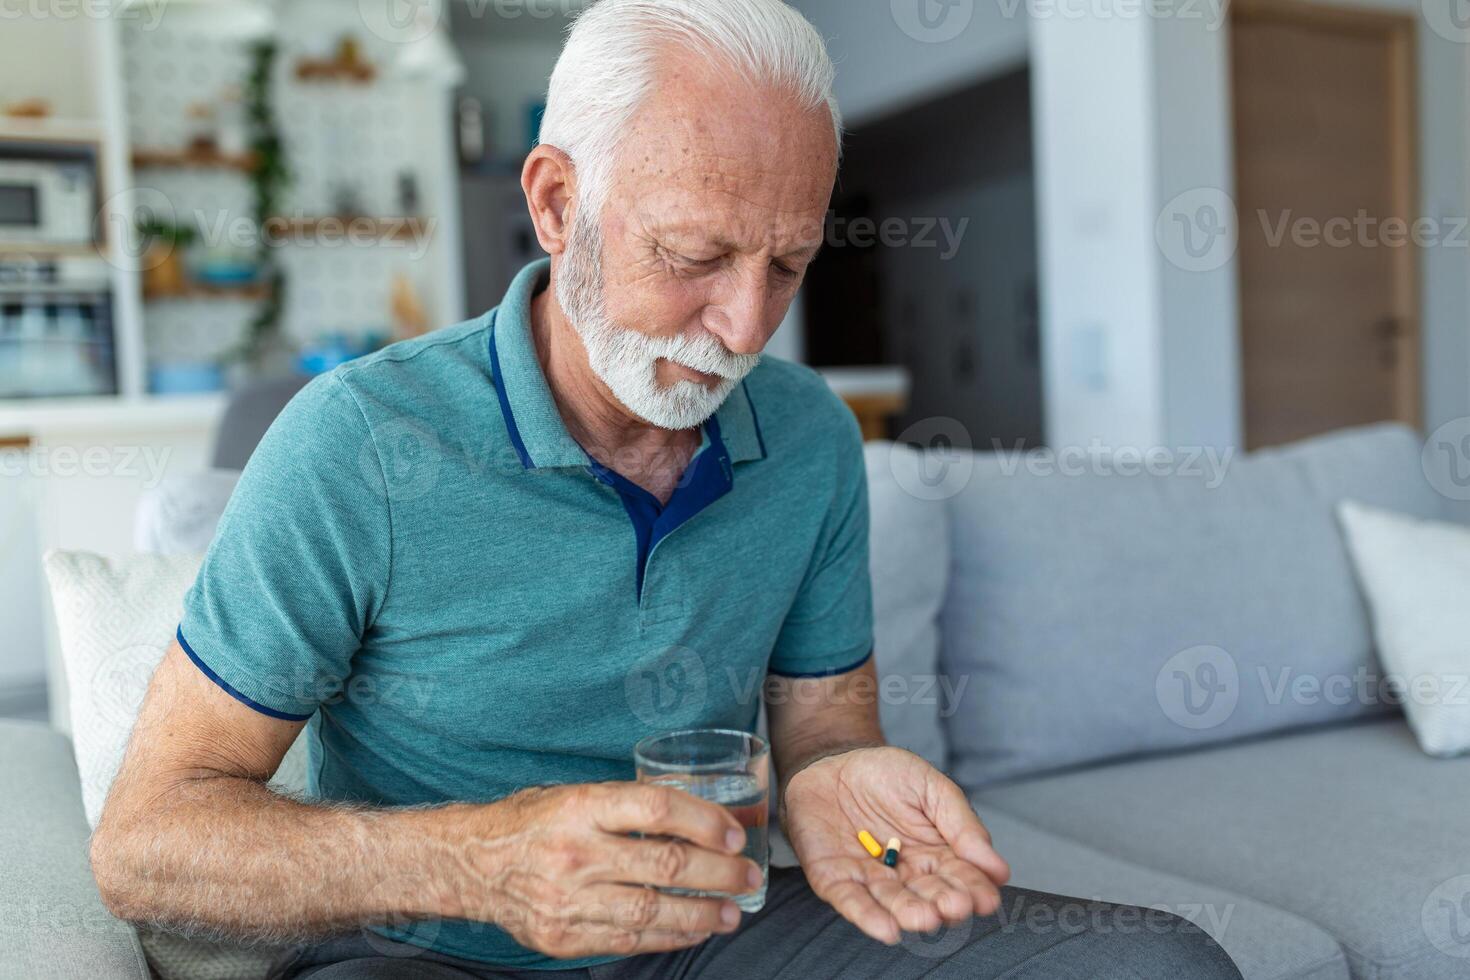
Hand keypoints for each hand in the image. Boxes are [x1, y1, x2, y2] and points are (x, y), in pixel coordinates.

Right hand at [456, 782, 763, 958]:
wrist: (471, 863)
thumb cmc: (534, 822)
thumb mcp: (575, 795)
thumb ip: (626, 807)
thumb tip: (699, 816)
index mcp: (580, 807)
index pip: (657, 808)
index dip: (704, 820)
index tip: (734, 833)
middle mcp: (575, 853)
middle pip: (665, 863)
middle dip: (719, 872)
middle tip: (748, 875)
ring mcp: (568, 899)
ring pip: (652, 910)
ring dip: (702, 914)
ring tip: (732, 912)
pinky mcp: (562, 936)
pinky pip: (628, 940)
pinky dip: (668, 936)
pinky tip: (693, 930)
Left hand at [783, 746, 1010, 944]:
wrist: (833, 761)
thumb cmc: (886, 774)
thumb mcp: (931, 787)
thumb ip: (961, 824)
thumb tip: (998, 869)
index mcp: (936, 855)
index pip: (961, 877)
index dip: (975, 888)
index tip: (987, 899)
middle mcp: (906, 875)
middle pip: (929, 895)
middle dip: (943, 903)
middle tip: (955, 906)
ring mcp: (870, 879)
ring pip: (893, 903)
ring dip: (909, 913)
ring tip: (926, 918)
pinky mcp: (834, 879)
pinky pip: (850, 900)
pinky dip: (867, 916)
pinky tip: (886, 930)